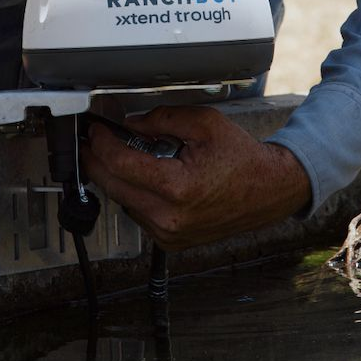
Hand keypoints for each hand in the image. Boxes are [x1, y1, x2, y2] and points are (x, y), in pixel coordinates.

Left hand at [80, 104, 310, 250]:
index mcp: (178, 187)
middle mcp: (169, 217)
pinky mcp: (170, 241)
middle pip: (112, 185)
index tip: (95, 130)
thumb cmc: (241, 158)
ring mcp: (168, 234)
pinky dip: (134, 192)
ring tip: (127, 153)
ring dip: (116, 176)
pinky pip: (137, 212)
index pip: (120, 164)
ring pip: (122, 200)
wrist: (267, 191)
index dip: (101, 143)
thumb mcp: (204, 123)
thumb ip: (162, 119)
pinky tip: (145, 175)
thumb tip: (130, 123)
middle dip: (97, 159)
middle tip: (93, 140)